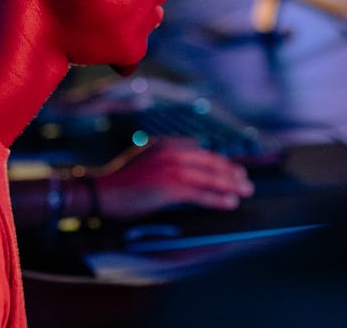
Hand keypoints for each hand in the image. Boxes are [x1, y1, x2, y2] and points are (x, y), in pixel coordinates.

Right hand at [93, 136, 254, 219]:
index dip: (219, 160)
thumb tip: (187, 162)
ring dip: (231, 185)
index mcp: (166, 144)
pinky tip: (229, 203)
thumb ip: (165, 157)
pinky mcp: (170, 188)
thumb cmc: (120, 180)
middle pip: (210, 162)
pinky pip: (201, 194)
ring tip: (245, 191)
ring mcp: (171, 170)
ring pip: (210, 177)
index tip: (232, 168)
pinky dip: (218, 199)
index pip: (201, 151)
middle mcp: (171, 153)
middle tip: (245, 180)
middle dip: (231, 172)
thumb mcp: (145, 158)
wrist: (101, 191)